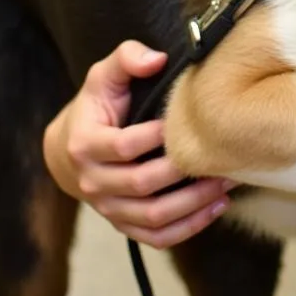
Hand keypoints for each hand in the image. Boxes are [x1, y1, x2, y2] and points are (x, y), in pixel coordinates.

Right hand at [43, 40, 234, 247]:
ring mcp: (108, 207)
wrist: (69, 150)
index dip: (157, 136)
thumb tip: (156, 59)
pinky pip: (156, 237)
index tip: (187, 122)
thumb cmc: (96, 107)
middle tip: (219, 154)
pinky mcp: (123, 224)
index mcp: (85, 145)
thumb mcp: (104, 76)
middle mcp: (93, 182)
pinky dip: (188, 228)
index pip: (124, 146)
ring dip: (194, 204)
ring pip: (153, 217)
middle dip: (184, 171)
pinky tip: (217, 207)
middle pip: (142, 184)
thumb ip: (126, 58)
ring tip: (226, 183)